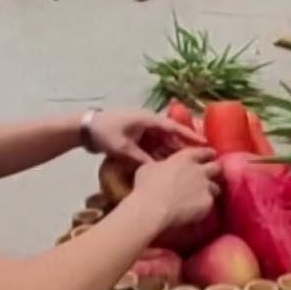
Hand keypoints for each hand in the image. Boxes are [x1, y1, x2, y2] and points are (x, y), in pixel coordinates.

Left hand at [87, 109, 205, 162]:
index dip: (190, 136)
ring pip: (162, 142)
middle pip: (170, 136)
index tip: (205, 144)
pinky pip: (152, 146)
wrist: (84, 129)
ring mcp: (142, 130)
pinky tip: (165, 166)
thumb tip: (158, 169)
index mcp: (147, 120)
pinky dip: (158, 154)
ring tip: (184, 166)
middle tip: (198, 160)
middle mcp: (148, 123)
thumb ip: (141, 158)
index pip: (174, 127)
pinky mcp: (136, 137)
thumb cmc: (104, 133)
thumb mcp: (123, 148)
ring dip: (170, 153)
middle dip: (182, 148)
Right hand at [131, 147, 222, 228]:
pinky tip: (198, 209)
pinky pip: (210, 203)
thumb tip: (161, 167)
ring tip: (205, 194)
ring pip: (216, 187)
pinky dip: (205, 205)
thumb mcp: (149, 168)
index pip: (203, 152)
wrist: (154, 208)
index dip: (207, 154)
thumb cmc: (146, 186)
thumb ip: (161, 165)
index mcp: (184, 159)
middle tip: (212, 174)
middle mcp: (199, 170)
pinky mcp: (207, 202)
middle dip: (215, 170)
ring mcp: (205, 186)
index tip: (210, 155)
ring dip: (211, 190)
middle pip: (216, 167)